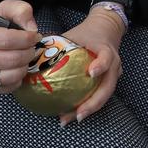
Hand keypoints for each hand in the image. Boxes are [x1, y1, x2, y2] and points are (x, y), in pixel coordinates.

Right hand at [0, 0, 39, 92]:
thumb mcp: (6, 10)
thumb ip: (20, 10)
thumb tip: (31, 28)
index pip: (7, 40)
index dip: (26, 39)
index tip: (35, 36)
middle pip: (11, 59)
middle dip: (28, 53)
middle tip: (31, 48)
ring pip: (11, 75)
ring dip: (25, 66)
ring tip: (24, 58)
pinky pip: (9, 87)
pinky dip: (18, 78)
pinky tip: (16, 68)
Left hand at [57, 8, 125, 124]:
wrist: (106, 28)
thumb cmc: (87, 33)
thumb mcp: (74, 34)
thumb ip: (58, 45)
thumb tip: (32, 55)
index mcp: (105, 50)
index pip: (106, 58)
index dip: (101, 65)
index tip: (91, 73)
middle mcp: (113, 64)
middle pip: (108, 87)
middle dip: (93, 103)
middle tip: (78, 114)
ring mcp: (114, 74)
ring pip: (105, 95)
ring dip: (90, 109)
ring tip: (72, 118)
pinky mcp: (110, 81)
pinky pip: (101, 95)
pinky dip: (89, 106)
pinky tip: (74, 114)